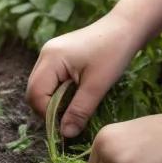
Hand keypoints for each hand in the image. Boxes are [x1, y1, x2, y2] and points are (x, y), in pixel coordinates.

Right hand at [26, 15, 139, 137]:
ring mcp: (51, 53)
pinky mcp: (60, 56)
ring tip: (76, 108)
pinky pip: (51, 79)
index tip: (67, 126)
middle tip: (71, 120)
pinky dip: (60, 92)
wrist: (127, 28)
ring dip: (55, 101)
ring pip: (42, 86)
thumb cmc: (114, 53)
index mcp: (51, 58)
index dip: (48, 114)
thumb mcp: (97, 86)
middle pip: (34, 91)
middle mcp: (46, 54)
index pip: (35, 94)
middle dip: (49, 109)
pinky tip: (77, 95)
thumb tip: (65, 134)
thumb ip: (79, 110)